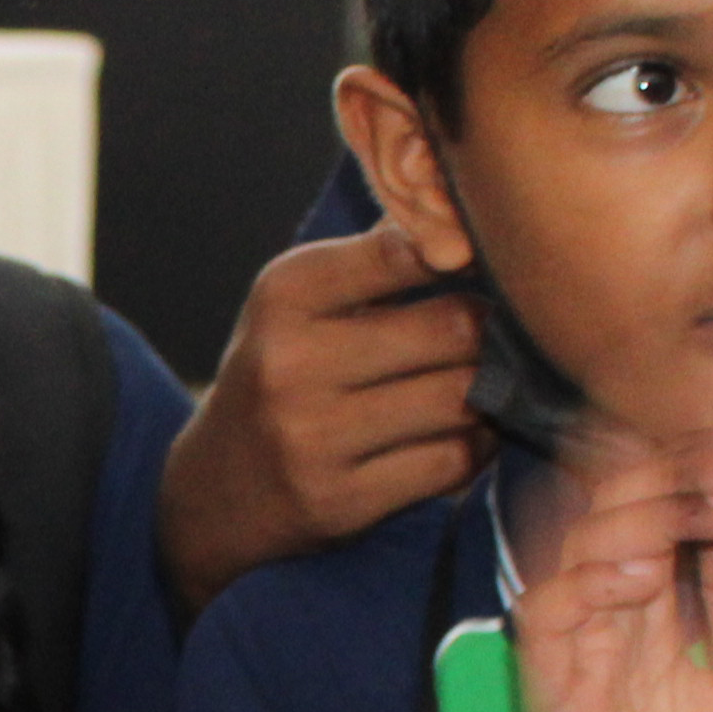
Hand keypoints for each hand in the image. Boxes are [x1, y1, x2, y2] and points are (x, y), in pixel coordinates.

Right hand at [157, 227, 486, 604]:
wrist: (214, 491)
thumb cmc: (281, 374)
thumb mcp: (300, 301)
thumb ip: (379, 254)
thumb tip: (467, 209)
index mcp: (285, 294)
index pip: (406, 250)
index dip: (462, 254)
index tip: (480, 262)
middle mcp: (290, 364)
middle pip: (452, 328)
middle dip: (489, 331)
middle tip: (498, 335)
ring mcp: (313, 439)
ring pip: (460, 399)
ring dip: (489, 392)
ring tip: (484, 384)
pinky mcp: (340, 502)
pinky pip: (452, 461)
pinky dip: (476, 445)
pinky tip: (462, 434)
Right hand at [513, 425, 712, 711]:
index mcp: (659, 622)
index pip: (656, 516)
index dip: (691, 470)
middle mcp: (613, 634)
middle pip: (609, 518)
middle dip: (665, 474)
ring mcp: (580, 669)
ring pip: (573, 557)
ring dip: (631, 517)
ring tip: (696, 511)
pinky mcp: (557, 710)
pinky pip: (544, 628)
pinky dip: (581, 585)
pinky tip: (638, 571)